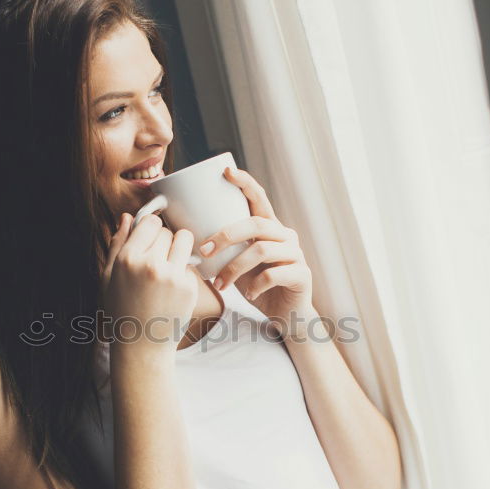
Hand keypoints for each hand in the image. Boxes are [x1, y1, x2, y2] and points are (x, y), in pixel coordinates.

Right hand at [100, 212, 198, 351]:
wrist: (141, 345)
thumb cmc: (121, 310)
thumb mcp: (108, 277)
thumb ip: (117, 244)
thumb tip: (127, 217)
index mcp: (128, 259)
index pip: (150, 223)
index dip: (150, 229)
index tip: (149, 239)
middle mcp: (151, 265)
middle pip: (167, 232)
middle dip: (163, 242)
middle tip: (156, 261)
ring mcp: (172, 276)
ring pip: (185, 240)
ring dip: (179, 248)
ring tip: (168, 265)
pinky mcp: (189, 288)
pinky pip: (189, 265)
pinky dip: (182, 273)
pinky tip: (171, 290)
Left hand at [199, 165, 312, 325]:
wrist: (285, 316)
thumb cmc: (256, 286)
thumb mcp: (238, 264)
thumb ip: (224, 250)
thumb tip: (187, 239)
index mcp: (269, 228)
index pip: (259, 198)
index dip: (245, 183)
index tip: (226, 172)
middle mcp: (285, 236)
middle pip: (256, 224)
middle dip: (226, 235)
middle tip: (205, 251)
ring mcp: (296, 254)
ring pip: (262, 250)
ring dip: (235, 267)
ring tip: (220, 284)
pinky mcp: (302, 275)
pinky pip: (275, 274)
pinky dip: (256, 285)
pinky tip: (247, 295)